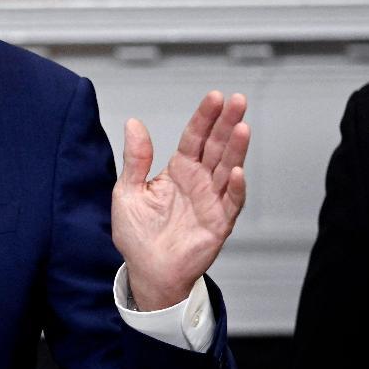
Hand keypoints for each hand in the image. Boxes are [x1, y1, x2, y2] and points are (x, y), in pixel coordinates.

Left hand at [111, 91, 248, 310]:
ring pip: (227, 169)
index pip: (194, 137)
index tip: (214, 97)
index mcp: (178, 170)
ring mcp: (211, 201)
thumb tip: (134, 123)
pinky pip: (230, 203)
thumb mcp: (127, 190)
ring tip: (242, 127)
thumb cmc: (137, 234)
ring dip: (236, 149)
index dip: (204, 117)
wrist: (146, 271)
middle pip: (216, 147)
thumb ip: (135, 158)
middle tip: (238, 100)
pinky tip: (236, 172)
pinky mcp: (218, 223)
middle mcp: (198, 181)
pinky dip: (235, 188)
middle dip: (227, 123)